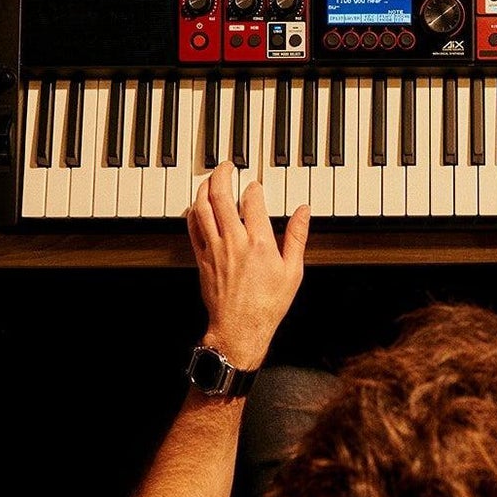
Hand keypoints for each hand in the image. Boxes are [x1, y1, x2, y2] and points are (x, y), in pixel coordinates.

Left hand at [185, 161, 309, 369]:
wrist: (240, 329)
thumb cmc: (267, 305)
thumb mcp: (293, 271)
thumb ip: (297, 237)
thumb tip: (303, 212)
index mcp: (259, 242)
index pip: (252, 201)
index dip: (253, 187)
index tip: (255, 184)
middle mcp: (234, 241)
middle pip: (221, 196)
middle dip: (222, 175)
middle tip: (227, 167)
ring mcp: (214, 249)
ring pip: (202, 208)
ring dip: (204, 188)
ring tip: (210, 179)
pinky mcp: (201, 258)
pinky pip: (192, 227)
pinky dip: (193, 211)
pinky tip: (197, 205)